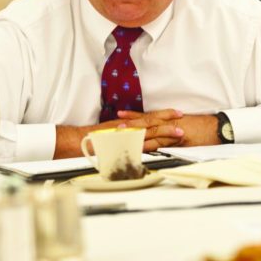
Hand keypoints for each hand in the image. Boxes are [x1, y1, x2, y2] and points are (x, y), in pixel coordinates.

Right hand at [53, 110, 186, 157]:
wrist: (78, 140)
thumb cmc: (93, 136)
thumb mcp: (112, 130)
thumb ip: (125, 131)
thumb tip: (135, 131)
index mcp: (126, 123)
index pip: (148, 117)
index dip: (163, 115)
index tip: (176, 113)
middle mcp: (127, 128)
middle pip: (151, 123)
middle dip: (168, 121)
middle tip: (182, 120)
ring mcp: (124, 137)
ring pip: (148, 134)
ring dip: (164, 133)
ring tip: (178, 133)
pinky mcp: (120, 147)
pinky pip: (137, 146)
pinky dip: (148, 145)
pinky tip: (159, 146)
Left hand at [118, 110, 219, 148]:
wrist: (217, 127)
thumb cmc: (202, 126)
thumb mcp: (184, 123)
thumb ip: (170, 126)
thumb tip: (158, 132)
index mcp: (169, 118)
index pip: (148, 116)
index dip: (134, 116)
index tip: (121, 116)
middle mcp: (169, 122)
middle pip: (146, 122)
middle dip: (131, 124)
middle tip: (116, 126)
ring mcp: (173, 131)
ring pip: (152, 132)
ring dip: (137, 134)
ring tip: (123, 136)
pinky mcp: (179, 140)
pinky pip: (162, 142)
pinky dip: (151, 145)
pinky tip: (141, 147)